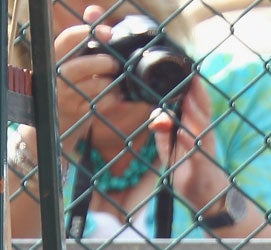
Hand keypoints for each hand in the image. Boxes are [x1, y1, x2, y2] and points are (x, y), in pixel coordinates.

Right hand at [52, 8, 118, 154]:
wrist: (59, 119)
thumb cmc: (72, 83)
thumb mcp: (75, 59)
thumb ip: (85, 37)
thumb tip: (94, 11)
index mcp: (56, 57)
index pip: (68, 39)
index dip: (87, 33)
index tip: (107, 32)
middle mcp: (57, 75)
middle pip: (83, 65)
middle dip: (105, 63)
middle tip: (114, 64)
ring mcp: (66, 95)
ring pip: (96, 86)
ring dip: (112, 83)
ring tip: (117, 82)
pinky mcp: (77, 112)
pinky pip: (102, 103)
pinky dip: (114, 98)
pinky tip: (116, 95)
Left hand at [149, 79, 230, 212]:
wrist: (209, 200)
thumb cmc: (191, 171)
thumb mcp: (172, 149)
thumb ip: (163, 131)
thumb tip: (157, 114)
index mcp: (197, 129)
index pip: (196, 104)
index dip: (193, 87)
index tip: (186, 67)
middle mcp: (204, 136)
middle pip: (202, 111)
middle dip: (197, 93)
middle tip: (191, 72)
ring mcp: (205, 152)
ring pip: (201, 128)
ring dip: (195, 113)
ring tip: (188, 97)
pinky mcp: (203, 167)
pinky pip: (197, 154)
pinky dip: (191, 143)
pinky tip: (185, 134)